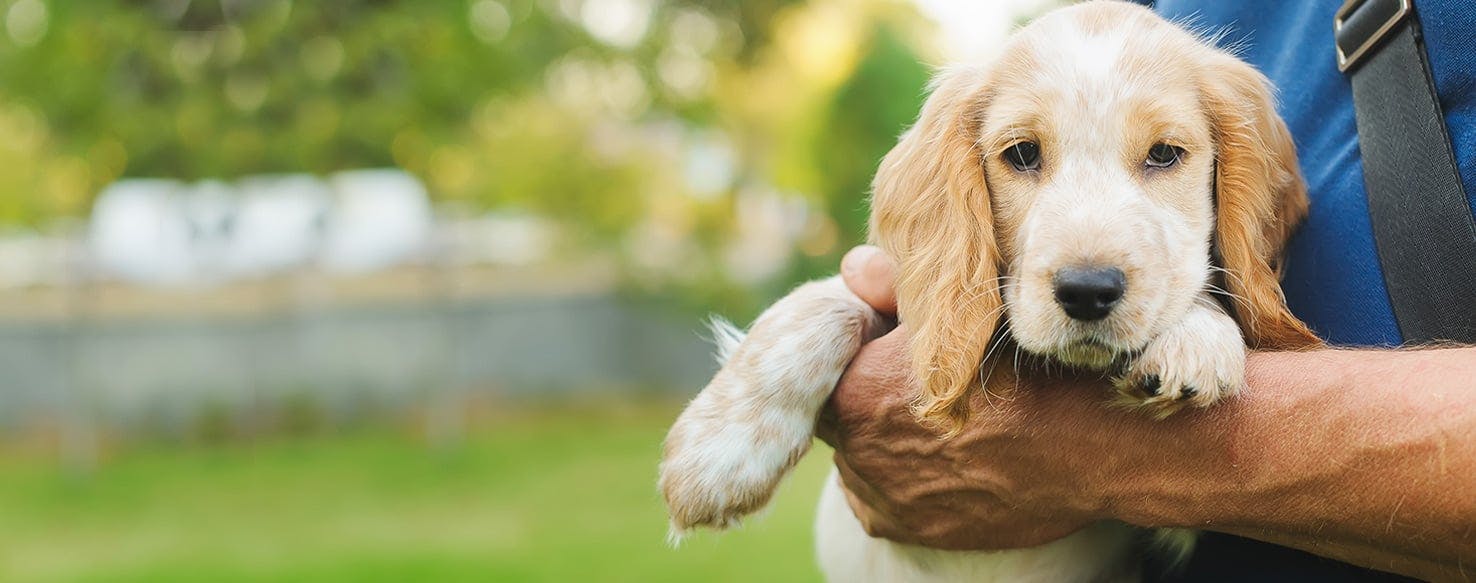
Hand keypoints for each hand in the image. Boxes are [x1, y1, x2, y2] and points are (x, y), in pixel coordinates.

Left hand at [817, 245, 1122, 549]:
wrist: (1098, 444)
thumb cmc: (1033, 368)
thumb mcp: (961, 312)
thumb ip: (892, 290)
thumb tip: (850, 267)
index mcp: (856, 392)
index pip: (832, 361)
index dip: (861, 348)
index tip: (894, 343)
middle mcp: (857, 452)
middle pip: (844, 409)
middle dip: (869, 392)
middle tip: (918, 379)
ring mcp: (881, 495)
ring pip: (862, 453)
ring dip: (885, 437)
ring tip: (941, 418)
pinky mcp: (907, 527)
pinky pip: (884, 495)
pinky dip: (903, 476)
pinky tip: (944, 455)